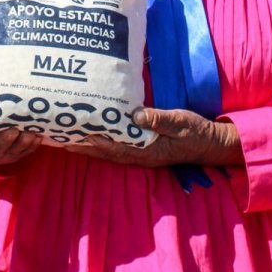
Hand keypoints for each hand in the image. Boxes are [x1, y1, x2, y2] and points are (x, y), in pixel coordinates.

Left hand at [71, 108, 243, 168]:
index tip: (73, 136)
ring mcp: (141, 154)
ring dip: (90, 146)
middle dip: (83, 146)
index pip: (113, 147)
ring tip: (69, 138)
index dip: (93, 142)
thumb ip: (159, 119)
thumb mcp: (180, 122)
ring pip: (109, 152)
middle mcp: (139, 156)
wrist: (210, 143)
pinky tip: (94, 137)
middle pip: (105, 153)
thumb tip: (137, 115)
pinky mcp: (144, 149)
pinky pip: (118, 148)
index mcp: (146, 151)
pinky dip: (103, 143)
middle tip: (60, 139)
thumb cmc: (195, 132)